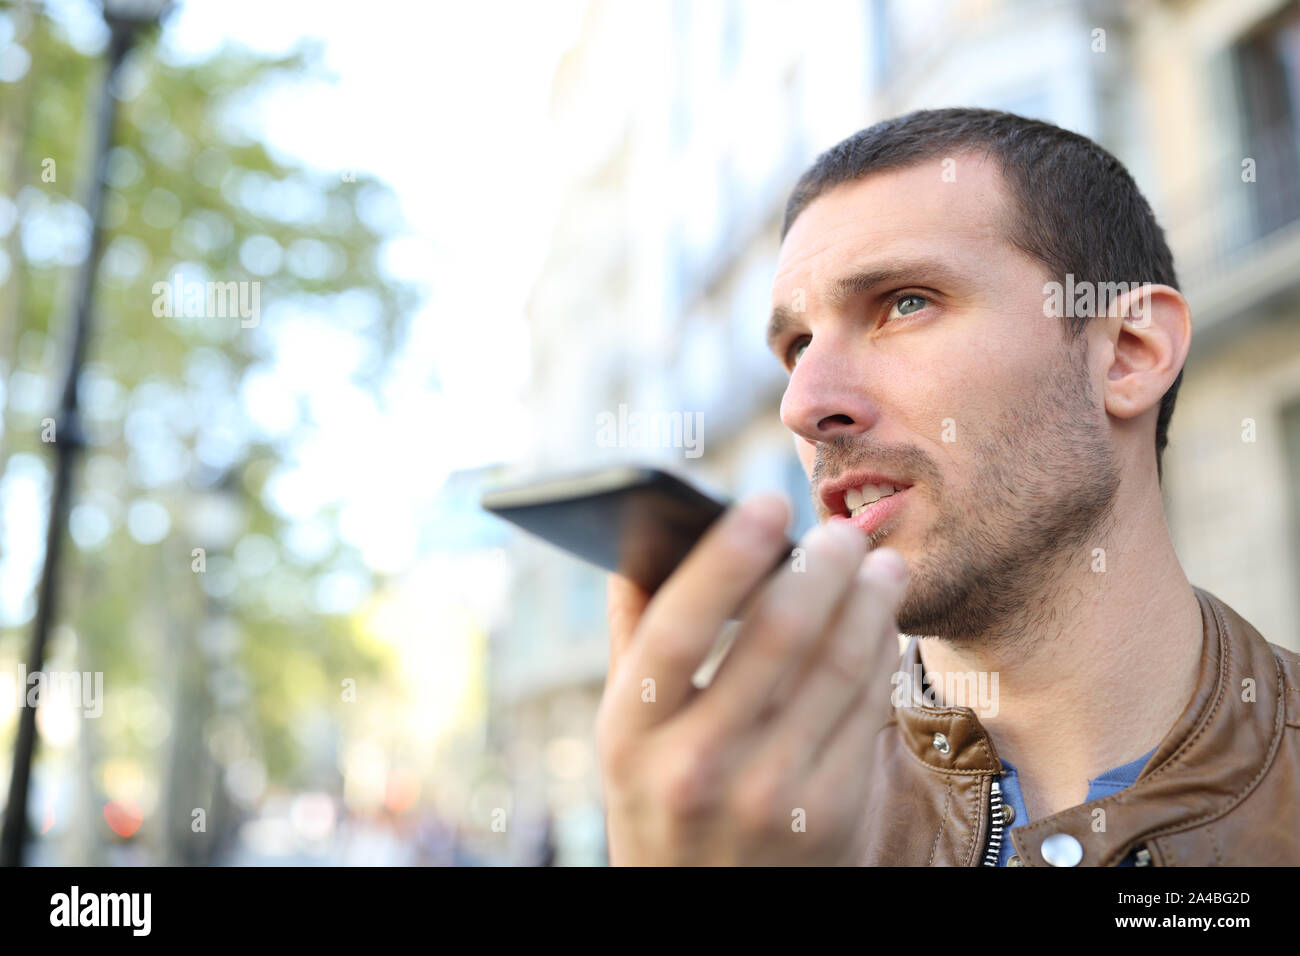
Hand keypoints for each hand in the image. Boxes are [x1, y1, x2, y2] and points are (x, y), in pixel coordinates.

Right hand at [597, 493, 907, 864]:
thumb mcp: (626, 731)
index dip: (728, 555)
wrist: (704, 914)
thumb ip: (635, 635)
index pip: (680, 626)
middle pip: (778, 635)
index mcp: (631, 733)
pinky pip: (869, 709)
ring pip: (841, 666)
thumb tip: (650, 532)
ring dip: (871, 601)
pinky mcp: (831, 815)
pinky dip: (882, 652)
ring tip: (882, 563)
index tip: (769, 500)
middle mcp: (697, 766)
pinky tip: (883, 622)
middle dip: (823, 566)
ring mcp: (770, 795)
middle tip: (844, 530)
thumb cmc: (661, 795)